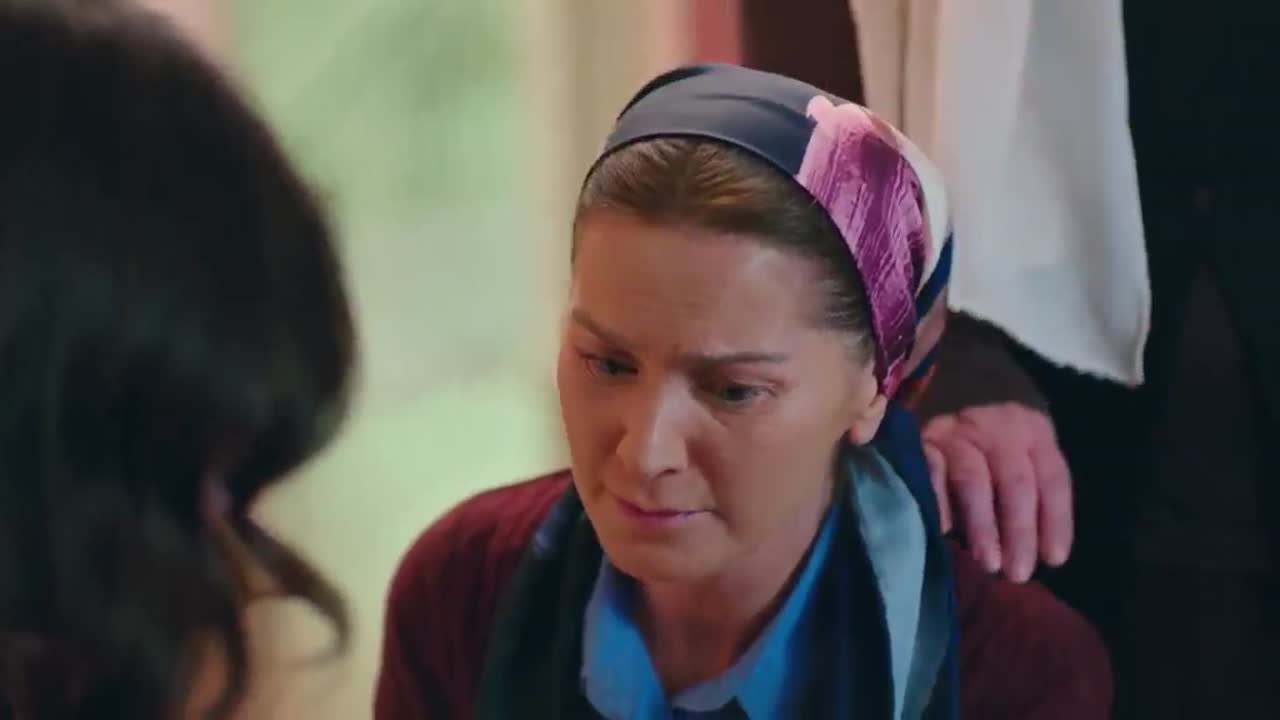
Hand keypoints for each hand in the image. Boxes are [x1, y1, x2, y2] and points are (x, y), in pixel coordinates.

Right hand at [922, 403, 1072, 582]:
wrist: (956, 389)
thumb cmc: (999, 445)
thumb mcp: (1028, 456)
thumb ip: (1034, 494)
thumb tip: (1042, 554)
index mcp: (1034, 434)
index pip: (1051, 479)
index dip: (1055, 521)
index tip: (1053, 560)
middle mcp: (998, 429)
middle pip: (1014, 482)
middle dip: (1018, 531)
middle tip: (1018, 573)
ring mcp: (958, 433)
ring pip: (973, 480)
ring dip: (982, 526)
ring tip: (988, 563)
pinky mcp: (924, 440)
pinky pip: (932, 474)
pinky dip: (939, 504)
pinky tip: (945, 533)